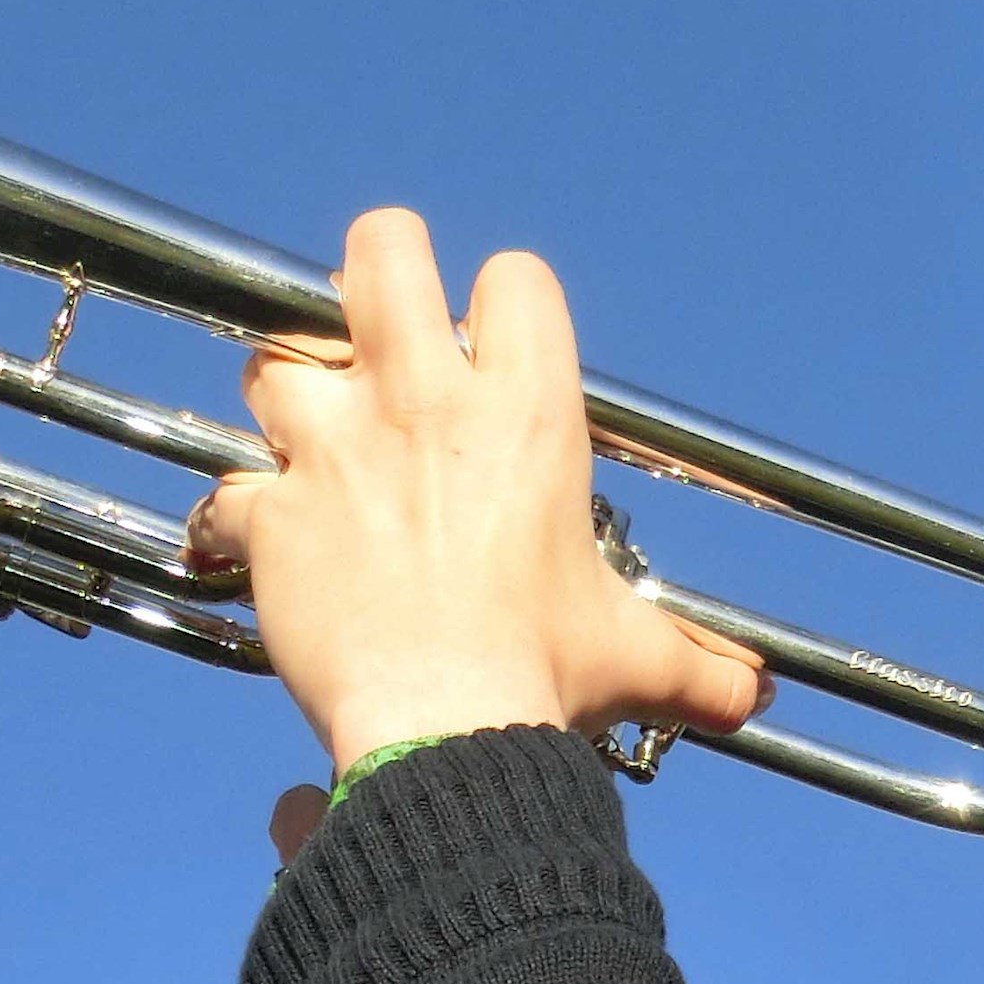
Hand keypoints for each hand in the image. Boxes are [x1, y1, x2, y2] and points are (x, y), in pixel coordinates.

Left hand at [184, 209, 764, 769]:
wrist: (445, 732)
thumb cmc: (544, 680)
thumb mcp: (635, 658)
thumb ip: (699, 665)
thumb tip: (754, 696)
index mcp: (525, 416)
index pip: (514, 279)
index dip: (503, 298)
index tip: (494, 340)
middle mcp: (425, 406)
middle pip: (382, 251)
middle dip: (376, 269)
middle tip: (378, 319)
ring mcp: (339, 451)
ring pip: (278, 355)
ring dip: (288, 385)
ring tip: (309, 424)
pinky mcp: (277, 516)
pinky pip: (229, 491)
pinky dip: (236, 515)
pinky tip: (256, 539)